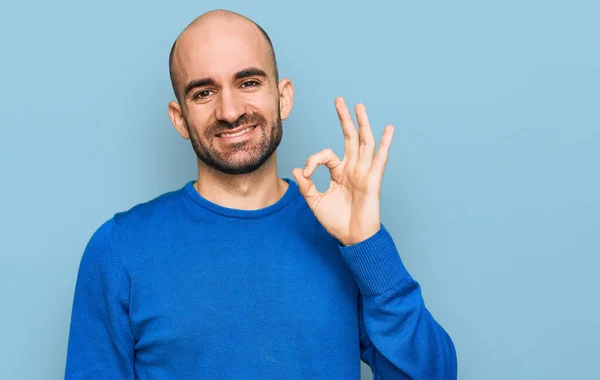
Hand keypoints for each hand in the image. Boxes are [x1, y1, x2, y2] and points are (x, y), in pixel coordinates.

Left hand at [292, 97, 394, 245]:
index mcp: (339, 173)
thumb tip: (298, 170)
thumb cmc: (337, 222)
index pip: (326, 155)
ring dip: (362, 124)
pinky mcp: (373, 180)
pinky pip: (380, 159)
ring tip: (359, 106)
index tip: (306, 174)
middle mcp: (353, 169)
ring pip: (364, 143)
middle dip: (344, 119)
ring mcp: (364, 173)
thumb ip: (307, 187)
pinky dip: (385, 144)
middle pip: (350, 138)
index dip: (313, 160)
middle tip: (339, 100)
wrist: (352, 238)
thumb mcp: (316, 203)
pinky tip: (388, 129)